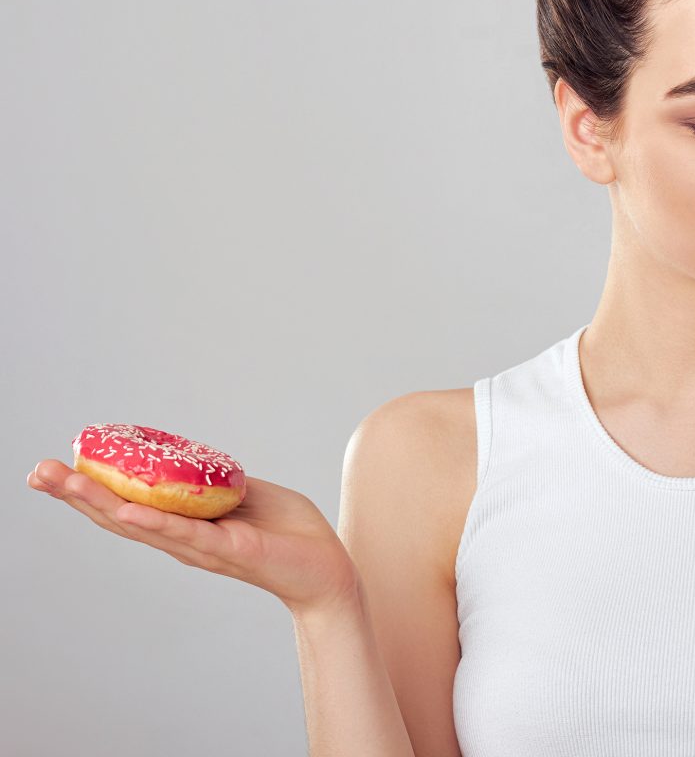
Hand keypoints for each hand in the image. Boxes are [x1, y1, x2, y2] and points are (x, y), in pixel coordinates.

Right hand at [26, 458, 358, 615]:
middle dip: (76, 493)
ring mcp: (203, 547)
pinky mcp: (230, 550)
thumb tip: (191, 458)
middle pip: (118, 515)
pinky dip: (156, 523)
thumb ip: (214, 482)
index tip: (55, 464)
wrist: (327, 567)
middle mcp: (183, 540)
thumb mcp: (245, 494)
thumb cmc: (288, 532)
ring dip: (101, 503)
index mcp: (184, 523)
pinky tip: (126, 509)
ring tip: (64, 482)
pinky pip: (187, 534)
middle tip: (35, 471)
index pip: (128, 503)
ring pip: (143, 524)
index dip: (91, 487)